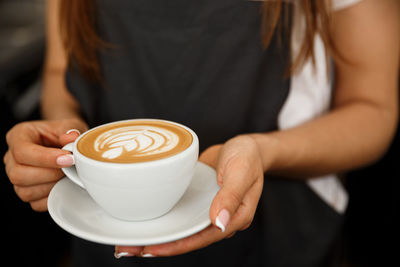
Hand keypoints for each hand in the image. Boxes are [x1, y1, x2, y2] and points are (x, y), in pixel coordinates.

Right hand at [3, 119, 86, 210]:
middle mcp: (12, 158)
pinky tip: (64, 185)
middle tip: (71, 168)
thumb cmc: (64, 133)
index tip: (68, 159)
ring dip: (51, 186)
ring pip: (25, 191)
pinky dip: (52, 197)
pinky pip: (35, 203)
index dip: (45, 158)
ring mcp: (18, 177)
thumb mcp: (69, 125)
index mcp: (19, 136)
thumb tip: (71, 138)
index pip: (22, 151)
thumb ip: (69, 130)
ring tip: (69, 176)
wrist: (67, 142)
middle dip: (49, 174)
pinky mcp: (28, 191)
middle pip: (18, 174)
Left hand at [115, 135, 264, 257]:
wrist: (244, 146)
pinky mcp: (198, 201)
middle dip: (160, 245)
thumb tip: (219, 222)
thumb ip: (230, 196)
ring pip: (181, 228)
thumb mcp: (240, 172)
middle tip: (128, 248)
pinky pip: (180, 213)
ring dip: (158, 233)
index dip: (176, 245)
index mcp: (235, 217)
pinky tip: (146, 218)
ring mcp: (207, 210)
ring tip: (129, 239)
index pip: (202, 237)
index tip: (151, 249)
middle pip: (188, 238)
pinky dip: (164, 218)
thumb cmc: (247, 157)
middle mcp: (219, 219)